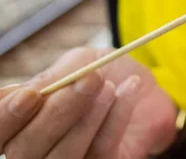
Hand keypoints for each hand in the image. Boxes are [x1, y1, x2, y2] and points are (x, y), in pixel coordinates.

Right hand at [0, 47, 177, 158]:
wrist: (144, 85)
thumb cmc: (104, 73)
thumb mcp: (77, 63)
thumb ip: (51, 79)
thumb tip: (23, 94)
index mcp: (19, 122)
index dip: (6, 117)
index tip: (30, 95)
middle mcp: (35, 149)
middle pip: (25, 150)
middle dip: (58, 112)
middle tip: (91, 80)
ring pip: (62, 156)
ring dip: (88, 118)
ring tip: (110, 86)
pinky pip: (101, 152)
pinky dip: (115, 119)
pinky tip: (129, 90)